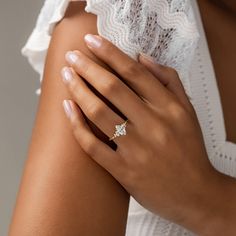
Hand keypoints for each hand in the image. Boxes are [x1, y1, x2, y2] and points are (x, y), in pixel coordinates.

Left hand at [60, 34, 230, 233]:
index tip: (92, 41)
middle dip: (87, 67)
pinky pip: (93, 145)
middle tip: (71, 56)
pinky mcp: (123, 171)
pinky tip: (67, 108)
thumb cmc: (190, 150)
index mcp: (169, 108)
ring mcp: (136, 149)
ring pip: (99, 112)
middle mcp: (153, 125)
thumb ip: (169, 81)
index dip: (110, 53)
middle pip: (112, 87)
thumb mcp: (187, 111)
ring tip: (66, 75)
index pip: (134, 72)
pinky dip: (77, 125)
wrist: (195, 194)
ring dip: (78, 90)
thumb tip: (142, 58)